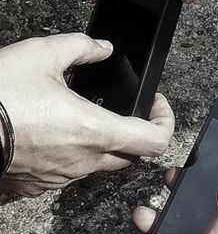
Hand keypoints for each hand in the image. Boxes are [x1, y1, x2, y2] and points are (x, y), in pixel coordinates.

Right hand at [0, 34, 174, 195]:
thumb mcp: (41, 54)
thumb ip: (81, 47)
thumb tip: (100, 48)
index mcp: (94, 130)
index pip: (155, 142)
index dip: (165, 122)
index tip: (155, 105)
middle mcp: (82, 161)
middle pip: (130, 157)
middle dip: (134, 134)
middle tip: (124, 110)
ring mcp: (59, 178)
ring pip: (97, 166)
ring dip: (99, 145)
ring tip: (78, 116)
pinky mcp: (36, 185)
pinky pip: (65, 174)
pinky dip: (67, 155)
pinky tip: (50, 133)